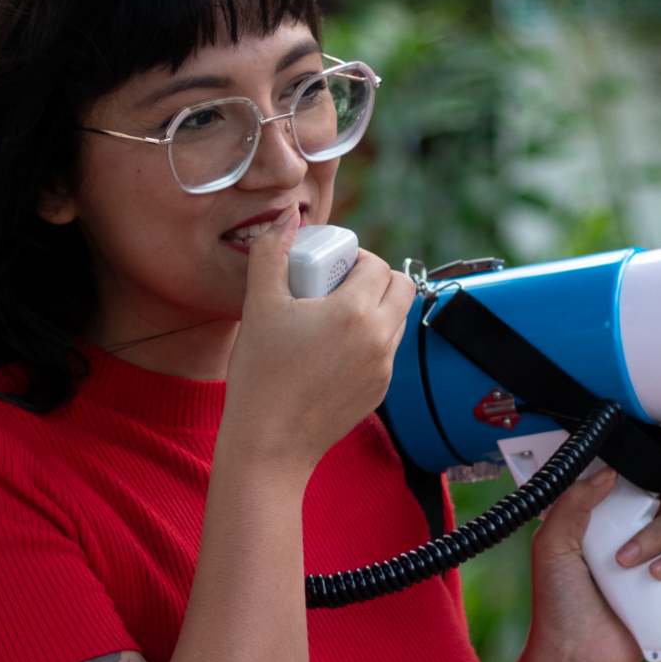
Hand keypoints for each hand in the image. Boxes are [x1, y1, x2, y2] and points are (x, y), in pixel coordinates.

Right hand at [221, 210, 416, 477]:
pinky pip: (387, 352)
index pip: (378, 265)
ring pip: (398, 320)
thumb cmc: (260, 376)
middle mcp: (380, 339)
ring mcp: (384, 369)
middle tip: (337, 287)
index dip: (356, 258)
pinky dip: (370, 340)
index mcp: (355, 312)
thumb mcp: (259, 306)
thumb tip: (286, 216)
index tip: (330, 267)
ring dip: (376, 308)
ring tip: (334, 317)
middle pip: (401, 288)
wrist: (269, 444)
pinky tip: (333, 351)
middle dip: (374, 279)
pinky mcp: (379, 392)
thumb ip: (270, 253)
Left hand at [525, 468, 660, 661]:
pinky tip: (659, 576)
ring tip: (634, 567)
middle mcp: (629, 541)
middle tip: (621, 551)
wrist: (574, 657)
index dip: (634, 481)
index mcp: (600, 526)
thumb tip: (606, 472)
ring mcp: (652, 564)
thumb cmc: (557, 606)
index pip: (629, 489)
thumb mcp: (551, 546)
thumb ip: (571, 504)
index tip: (629, 482)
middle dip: (649, 520)